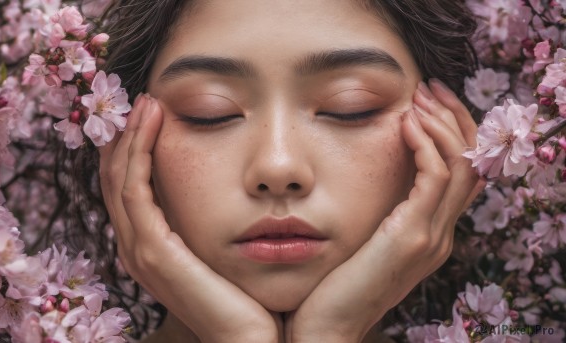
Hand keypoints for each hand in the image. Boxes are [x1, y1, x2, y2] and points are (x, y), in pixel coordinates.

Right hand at [99, 95, 280, 342]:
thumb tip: (223, 186)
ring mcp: (140, 249)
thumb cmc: (243, 295)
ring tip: (146, 101)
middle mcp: (135, 246)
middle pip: (116, 178)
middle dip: (125, 135)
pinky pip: (136, 188)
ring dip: (129, 136)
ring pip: (120, 178)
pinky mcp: (153, 250)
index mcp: (149, 245)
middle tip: (142, 98)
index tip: (150, 112)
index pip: (129, 186)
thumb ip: (209, 220)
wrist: (250, 339)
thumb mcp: (220, 247)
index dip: (133, 147)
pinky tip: (152, 122)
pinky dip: (139, 151)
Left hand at [284, 80, 485, 341]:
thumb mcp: (364, 240)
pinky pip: (434, 178)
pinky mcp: (411, 237)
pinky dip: (425, 145)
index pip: (461, 172)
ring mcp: (431, 238)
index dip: (452, 133)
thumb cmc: (335, 283)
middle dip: (453, 119)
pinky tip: (403, 125)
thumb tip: (372, 174)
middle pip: (471, 163)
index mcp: (430, 234)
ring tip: (417, 99)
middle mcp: (440, 235)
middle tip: (429, 89)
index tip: (427, 103)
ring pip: (462, 165)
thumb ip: (379, 213)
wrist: (326, 327)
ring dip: (442, 125)